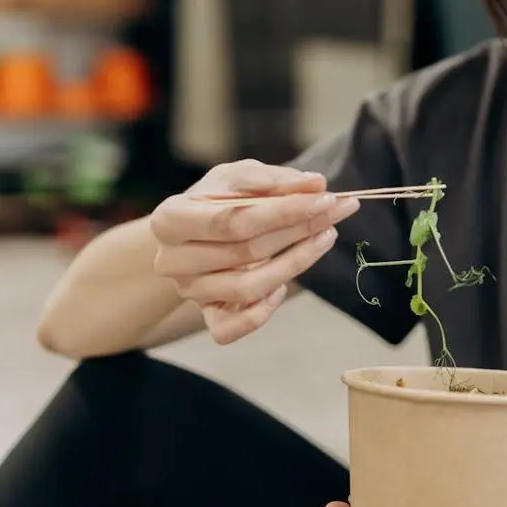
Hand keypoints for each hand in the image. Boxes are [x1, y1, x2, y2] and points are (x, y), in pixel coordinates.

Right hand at [149, 159, 359, 343]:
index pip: (234, 220)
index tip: (325, 198)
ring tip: (324, 238)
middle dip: (299, 230)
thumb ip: (276, 179)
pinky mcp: (205, 316)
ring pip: (248, 289)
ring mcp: (189, 292)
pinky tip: (282, 285)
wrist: (189, 235)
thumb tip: (316, 185)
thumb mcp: (239, 178)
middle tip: (336, 213)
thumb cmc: (217, 201)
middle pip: (246, 252)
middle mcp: (172, 260)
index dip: (285, 211)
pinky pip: (234, 328)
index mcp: (170, 219)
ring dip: (295, 264)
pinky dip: (264, 309)